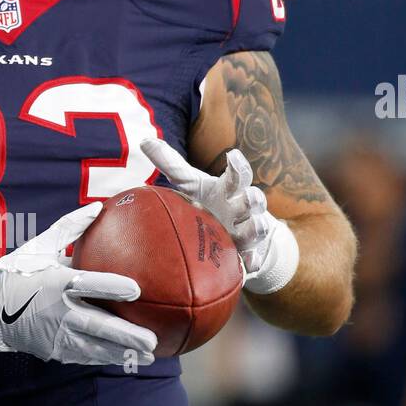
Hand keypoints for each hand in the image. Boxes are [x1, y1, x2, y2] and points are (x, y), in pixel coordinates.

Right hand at [0, 201, 157, 367]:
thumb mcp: (40, 245)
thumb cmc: (17, 272)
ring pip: (93, 347)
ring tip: (147, 355)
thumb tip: (98, 206)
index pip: (87, 284)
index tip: (136, 289)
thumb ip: (71, 227)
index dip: (111, 287)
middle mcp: (57, 311)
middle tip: (151, 340)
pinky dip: (104, 358)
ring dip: (121, 353)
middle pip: (96, 325)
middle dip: (125, 335)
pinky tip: (125, 359)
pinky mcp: (52, 348)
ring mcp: (55, 333)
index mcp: (55, 282)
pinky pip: (82, 355)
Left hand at [139, 137, 298, 294]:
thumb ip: (173, 165)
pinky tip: (249, 265)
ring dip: (256, 228)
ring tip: (251, 228)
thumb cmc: (213, 203)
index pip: (240, 174)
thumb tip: (146, 140)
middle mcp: (244, 209)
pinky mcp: (250, 254)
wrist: (238, 232)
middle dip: (255, 198)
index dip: (239, 165)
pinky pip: (255, 258)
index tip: (233, 155)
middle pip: (256, 200)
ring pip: (259, 229)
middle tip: (249, 197)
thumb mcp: (193, 184)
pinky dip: (253, 261)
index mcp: (231, 190)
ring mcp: (249, 232)